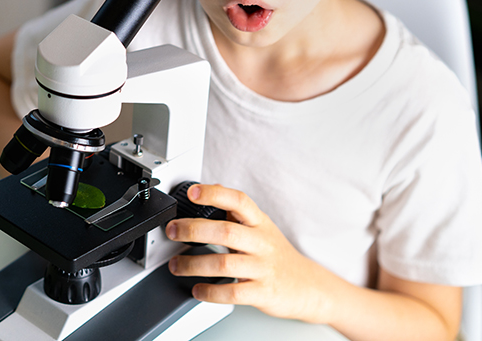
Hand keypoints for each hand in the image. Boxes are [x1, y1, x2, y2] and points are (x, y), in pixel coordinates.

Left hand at [165, 183, 329, 322]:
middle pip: (226, 231)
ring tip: (176, 265)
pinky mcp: (263, 293)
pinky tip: (197, 290)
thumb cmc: (277, 255)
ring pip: (224, 264)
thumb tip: (212, 188)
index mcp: (260, 223)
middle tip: (173, 231)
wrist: (309, 286)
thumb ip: (237, 212)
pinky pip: (232, 293)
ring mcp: (263, 268)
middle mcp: (262, 243)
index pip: (238, 201)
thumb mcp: (261, 228)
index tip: (192, 193)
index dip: (214, 194)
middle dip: (193, 230)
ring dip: (193, 264)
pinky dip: (210, 292)